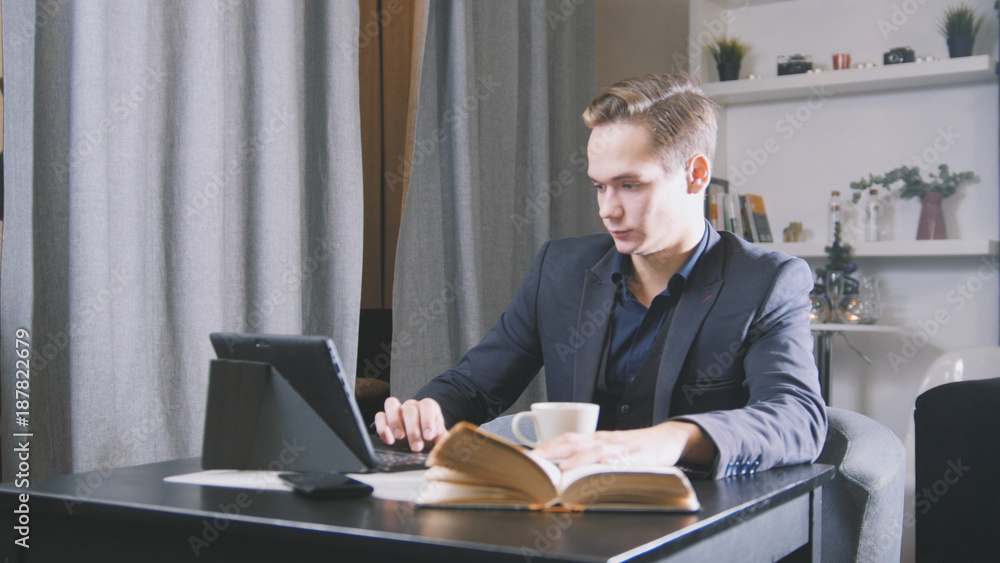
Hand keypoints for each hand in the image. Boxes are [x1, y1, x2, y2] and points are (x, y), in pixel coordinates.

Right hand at [374, 397, 447, 451]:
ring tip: (399, 438)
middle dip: (413, 430)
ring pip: (391, 404)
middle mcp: (412, 406)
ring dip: (395, 423)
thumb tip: (445, 448)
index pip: (427, 406)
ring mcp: (397, 410)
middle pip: (410, 409)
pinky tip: (389, 440)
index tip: (428, 436)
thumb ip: (443, 442)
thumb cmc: (431, 438)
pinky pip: (379, 416)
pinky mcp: (385, 419)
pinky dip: (382, 427)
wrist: (421, 442)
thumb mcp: (441, 440)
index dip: (427, 420)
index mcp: (428, 408)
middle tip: (416, 446)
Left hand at [530, 421, 714, 470]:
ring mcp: (624, 448)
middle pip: (577, 442)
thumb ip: (589, 455)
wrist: (668, 438)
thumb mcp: (610, 447)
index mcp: (597, 439)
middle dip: (554, 451)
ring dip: (580, 458)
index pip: (568, 439)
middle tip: (536, 462)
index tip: (529, 457)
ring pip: (598, 450)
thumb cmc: (635, 446)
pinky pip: (626, 461)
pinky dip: (613, 465)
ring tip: (564, 467)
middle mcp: (607, 441)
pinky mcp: (642, 457)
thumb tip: (559, 467)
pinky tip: (604, 469)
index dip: (548, 446)